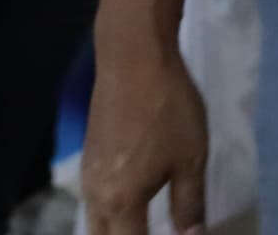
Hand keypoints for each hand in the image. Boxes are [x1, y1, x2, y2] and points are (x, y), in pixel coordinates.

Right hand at [85, 32, 209, 234]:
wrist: (134, 59)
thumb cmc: (168, 109)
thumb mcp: (190, 159)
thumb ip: (189, 204)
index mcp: (120, 203)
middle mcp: (95, 196)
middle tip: (156, 231)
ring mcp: (88, 176)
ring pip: (95, 222)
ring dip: (116, 231)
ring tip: (144, 226)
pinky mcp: (89, 157)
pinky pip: (94, 202)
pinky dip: (110, 215)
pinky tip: (131, 207)